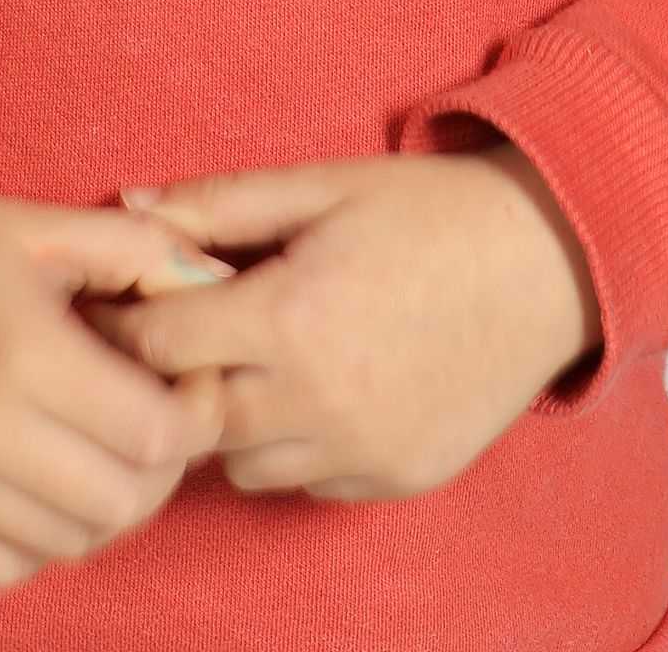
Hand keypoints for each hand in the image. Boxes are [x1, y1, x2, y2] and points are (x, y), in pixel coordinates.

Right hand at [0, 156, 229, 588]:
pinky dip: (43, 537)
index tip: (192, 386)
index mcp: (24, 353)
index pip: (157, 435)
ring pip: (73, 543)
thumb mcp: (40, 227)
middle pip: (125, 502)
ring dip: (107, 503)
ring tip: (101, 446)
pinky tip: (43, 479)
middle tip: (155, 421)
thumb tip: (217, 280)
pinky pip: (8, 567)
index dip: (197, 417)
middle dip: (162, 467)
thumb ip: (139, 251)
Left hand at [86, 147, 600, 501]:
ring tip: (254, 361)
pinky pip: (309, 482)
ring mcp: (360, 451)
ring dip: (233, 420)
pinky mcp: (395, 478)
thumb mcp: (321, 184)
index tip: (119, 306)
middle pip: (191, 420)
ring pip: (244, 465)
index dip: (127, 325)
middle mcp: (318, 400)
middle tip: (181, 338)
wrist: (548, 262)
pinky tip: (318, 389)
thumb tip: (129, 208)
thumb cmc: (429, 211)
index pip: (159, 348)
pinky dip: (295, 445)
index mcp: (289, 318)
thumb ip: (219, 202)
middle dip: (173, 380)